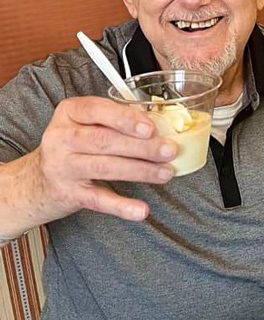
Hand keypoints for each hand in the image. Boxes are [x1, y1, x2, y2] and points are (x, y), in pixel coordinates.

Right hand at [32, 96, 176, 221]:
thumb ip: (117, 121)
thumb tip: (161, 127)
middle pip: (105, 140)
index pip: (97, 110)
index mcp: (70, 113)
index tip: (151, 128)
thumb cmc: (74, 146)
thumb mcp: (86, 124)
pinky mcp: (69, 194)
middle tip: (170, 150)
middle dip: (142, 146)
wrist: (36, 181)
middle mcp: (61, 138)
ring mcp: (63, 167)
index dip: (125, 119)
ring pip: (105, 167)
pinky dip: (122, 206)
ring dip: (140, 170)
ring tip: (165, 173)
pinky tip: (141, 210)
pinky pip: (99, 200)